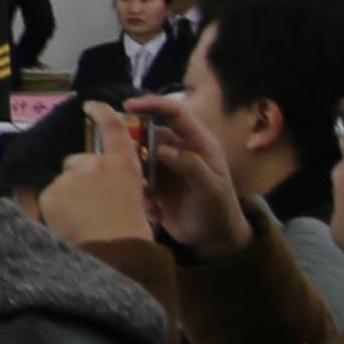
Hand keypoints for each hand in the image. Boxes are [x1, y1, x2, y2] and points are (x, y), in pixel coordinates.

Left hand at [35, 106, 149, 251]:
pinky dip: (56, 209)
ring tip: (83, 219)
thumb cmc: (133, 233)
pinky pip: (51, 198)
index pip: (113, 129)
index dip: (102, 113)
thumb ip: (120, 185)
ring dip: (68, 194)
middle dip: (80, 177)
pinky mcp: (52, 192)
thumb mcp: (138, 201)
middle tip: (90, 203)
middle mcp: (96, 164)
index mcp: (123, 165)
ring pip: (63, 182)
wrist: (115, 251)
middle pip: (78, 161)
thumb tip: (107, 186)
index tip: (91, 105)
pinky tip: (70, 224)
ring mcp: (71, 177)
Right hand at [127, 91, 255, 259]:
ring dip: (134, 175)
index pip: (175, 114)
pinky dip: (137, 193)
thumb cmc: (219, 210)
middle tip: (124, 165)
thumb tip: (162, 148)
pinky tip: (152, 211)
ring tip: (146, 198)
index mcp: (197, 144)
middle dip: (133, 147)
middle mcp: (178, 150)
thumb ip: (191, 166)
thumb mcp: (211, 190)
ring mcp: (164, 167)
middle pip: (147, 134)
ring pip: (137, 157)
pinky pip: (135, 179)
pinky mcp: (153, 183)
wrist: (214, 238)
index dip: (152, 105)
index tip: (127, 107)